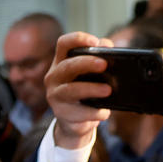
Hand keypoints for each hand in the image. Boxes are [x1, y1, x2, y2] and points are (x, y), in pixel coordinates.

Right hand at [45, 32, 113, 148]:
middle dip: (86, 63)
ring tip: (108, 90)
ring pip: (70, 90)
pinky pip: (78, 112)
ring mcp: (55, 96)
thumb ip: (99, 57)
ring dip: (91, 89)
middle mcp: (54, 77)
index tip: (95, 41)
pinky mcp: (61, 114)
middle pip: (67, 65)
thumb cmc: (85, 92)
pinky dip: (94, 112)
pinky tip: (104, 112)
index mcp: (62, 62)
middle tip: (104, 64)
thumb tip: (108, 46)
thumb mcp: (90, 74)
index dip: (78, 39)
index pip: (64, 44)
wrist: (75, 122)